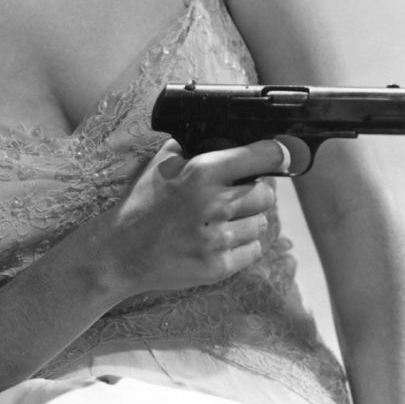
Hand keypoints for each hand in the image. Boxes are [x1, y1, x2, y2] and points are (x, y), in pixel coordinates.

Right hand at [99, 139, 283, 296]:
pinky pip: (253, 250)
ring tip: (225, 219)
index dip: (276, 154)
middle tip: (240, 193)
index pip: (261, 157)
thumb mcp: (161, 164)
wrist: (121, 251)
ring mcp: (218, 238)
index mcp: (202, 172)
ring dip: (249, 220)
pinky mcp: (218, 267)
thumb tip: (224, 137)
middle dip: (257, 192)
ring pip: (261, 224)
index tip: (283, 154)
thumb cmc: (142, 204)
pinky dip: (243, 245)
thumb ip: (191, 148)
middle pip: (266, 195)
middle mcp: (215, 204)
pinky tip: (222, 239)